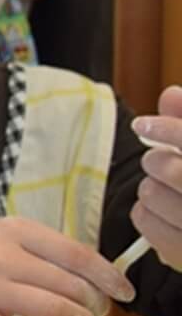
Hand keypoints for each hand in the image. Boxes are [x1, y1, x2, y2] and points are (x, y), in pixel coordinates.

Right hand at [0, 216, 133, 315]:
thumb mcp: (2, 238)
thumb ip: (43, 252)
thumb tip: (95, 279)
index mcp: (14, 231)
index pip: (77, 255)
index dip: (108, 277)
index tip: (125, 293)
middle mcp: (1, 256)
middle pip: (70, 285)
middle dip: (93, 305)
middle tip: (94, 313)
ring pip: (51, 310)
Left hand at [132, 86, 181, 268]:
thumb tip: (170, 95)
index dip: (167, 129)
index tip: (144, 125)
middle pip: (170, 169)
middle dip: (158, 161)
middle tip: (160, 163)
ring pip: (152, 193)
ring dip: (152, 187)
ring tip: (170, 191)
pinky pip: (144, 220)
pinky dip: (145, 210)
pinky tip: (163, 211)